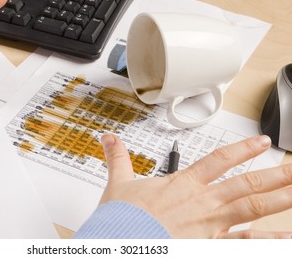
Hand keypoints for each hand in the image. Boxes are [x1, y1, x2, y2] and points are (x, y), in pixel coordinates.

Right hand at [100, 134, 291, 237]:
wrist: (122, 241)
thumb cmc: (123, 217)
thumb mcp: (118, 183)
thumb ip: (118, 158)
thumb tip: (109, 139)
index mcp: (183, 184)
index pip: (219, 159)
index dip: (243, 148)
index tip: (262, 141)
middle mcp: (203, 201)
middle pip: (246, 183)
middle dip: (276, 174)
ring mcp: (210, 223)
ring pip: (253, 208)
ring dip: (280, 200)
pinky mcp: (210, 245)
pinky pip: (246, 243)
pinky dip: (268, 241)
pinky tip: (287, 238)